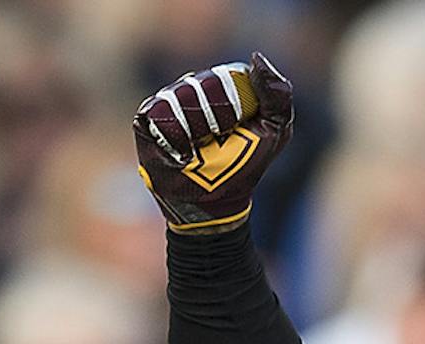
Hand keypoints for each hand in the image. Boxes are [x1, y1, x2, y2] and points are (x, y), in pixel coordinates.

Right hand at [134, 52, 293, 230]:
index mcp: (222, 85)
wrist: (215, 204)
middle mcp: (193, 87)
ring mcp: (169, 101)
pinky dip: (177, 140)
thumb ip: (277, 96)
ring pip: (181, 98)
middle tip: (220, 141)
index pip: (228, 76)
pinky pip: (161, 115)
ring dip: (198, 133)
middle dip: (218, 119)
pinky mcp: (147, 118)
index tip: (239, 128)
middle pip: (204, 83)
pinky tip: (183, 155)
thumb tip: (257, 57)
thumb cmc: (244, 167)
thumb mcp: (274, 132)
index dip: (236, 105)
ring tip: (201, 151)